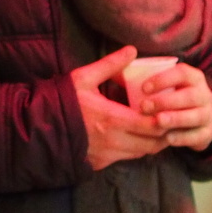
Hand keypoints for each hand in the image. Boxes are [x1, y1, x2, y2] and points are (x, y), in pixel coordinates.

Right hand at [71, 46, 166, 171]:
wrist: (40, 126)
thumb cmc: (63, 100)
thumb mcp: (84, 77)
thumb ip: (110, 65)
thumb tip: (132, 50)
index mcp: (112, 118)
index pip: (151, 125)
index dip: (166, 121)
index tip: (170, 111)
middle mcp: (113, 140)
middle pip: (151, 143)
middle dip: (164, 134)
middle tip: (171, 121)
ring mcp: (107, 154)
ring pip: (141, 153)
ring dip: (152, 143)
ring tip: (158, 129)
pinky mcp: (100, 163)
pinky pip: (126, 158)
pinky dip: (136, 150)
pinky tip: (137, 138)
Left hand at [138, 62, 211, 151]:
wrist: (188, 121)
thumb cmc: (166, 98)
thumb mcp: (157, 86)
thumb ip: (139, 77)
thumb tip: (116, 69)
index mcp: (192, 77)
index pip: (182, 73)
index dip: (163, 79)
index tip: (143, 88)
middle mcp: (204, 94)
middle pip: (190, 96)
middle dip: (167, 101)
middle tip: (144, 106)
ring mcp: (208, 114)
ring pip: (196, 116)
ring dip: (176, 118)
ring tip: (157, 122)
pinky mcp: (208, 133)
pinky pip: (199, 135)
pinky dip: (184, 137)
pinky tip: (168, 138)